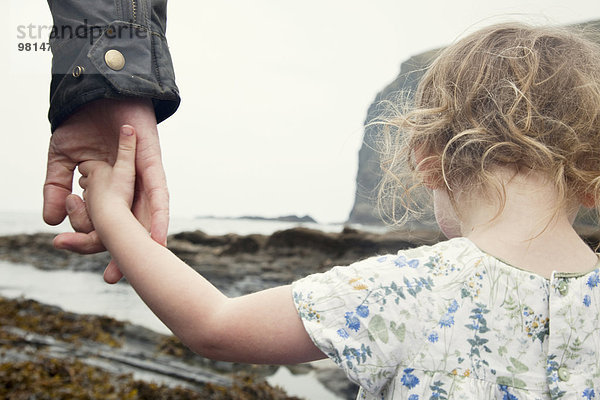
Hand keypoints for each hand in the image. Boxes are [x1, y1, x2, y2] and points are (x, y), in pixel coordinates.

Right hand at [43, 98, 168, 282]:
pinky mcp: (152, 161)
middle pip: (130, 225)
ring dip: (145, 240)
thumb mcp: (62, 158)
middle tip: (114, 277)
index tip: (91, 264)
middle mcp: (129, 187)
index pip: (105, 222)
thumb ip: (57, 187)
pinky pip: (157, 190)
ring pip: (146, 213)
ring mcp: (142, 175)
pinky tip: (157, 236)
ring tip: (144, 267)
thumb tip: (51, 221)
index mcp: (108, 189)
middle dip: (124, 252)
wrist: (95, 87)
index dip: (97, 242)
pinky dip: (158, 213)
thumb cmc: (83, 121)